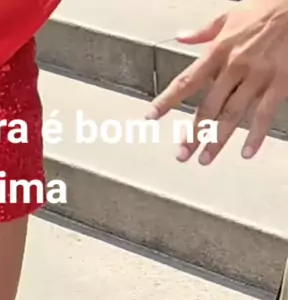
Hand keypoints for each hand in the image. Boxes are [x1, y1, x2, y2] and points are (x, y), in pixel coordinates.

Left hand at [147, 0, 287, 163]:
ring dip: (217, 140)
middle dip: (194, 133)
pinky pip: (264, 114)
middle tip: (182, 154)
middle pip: (209, 107)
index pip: (186, 81)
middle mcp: (235, 66)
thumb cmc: (267, 7)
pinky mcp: (279, 83)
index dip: (166, 101)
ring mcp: (257, 76)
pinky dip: (255, 136)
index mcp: (219, 50)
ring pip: (232, 114)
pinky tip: (246, 152)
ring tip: (205, 159)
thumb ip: (204, 31)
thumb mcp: (230, 15)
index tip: (151, 117)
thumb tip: (181, 36)